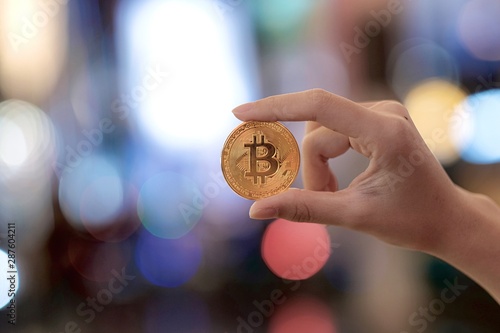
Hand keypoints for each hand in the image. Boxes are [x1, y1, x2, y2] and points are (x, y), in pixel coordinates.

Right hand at [232, 89, 466, 252]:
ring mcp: (381, 112)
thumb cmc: (410, 220)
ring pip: (321, 133)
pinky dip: (326, 159)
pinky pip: (332, 132)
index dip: (275, 107)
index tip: (238, 113)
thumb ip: (303, 208)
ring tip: (335, 195)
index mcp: (385, 131)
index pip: (318, 106)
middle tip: (324, 199)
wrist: (446, 218)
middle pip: (317, 133)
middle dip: (311, 170)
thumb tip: (255, 210)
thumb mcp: (354, 216)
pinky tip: (338, 182)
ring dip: (318, 167)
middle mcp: (384, 112)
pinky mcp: (376, 119)